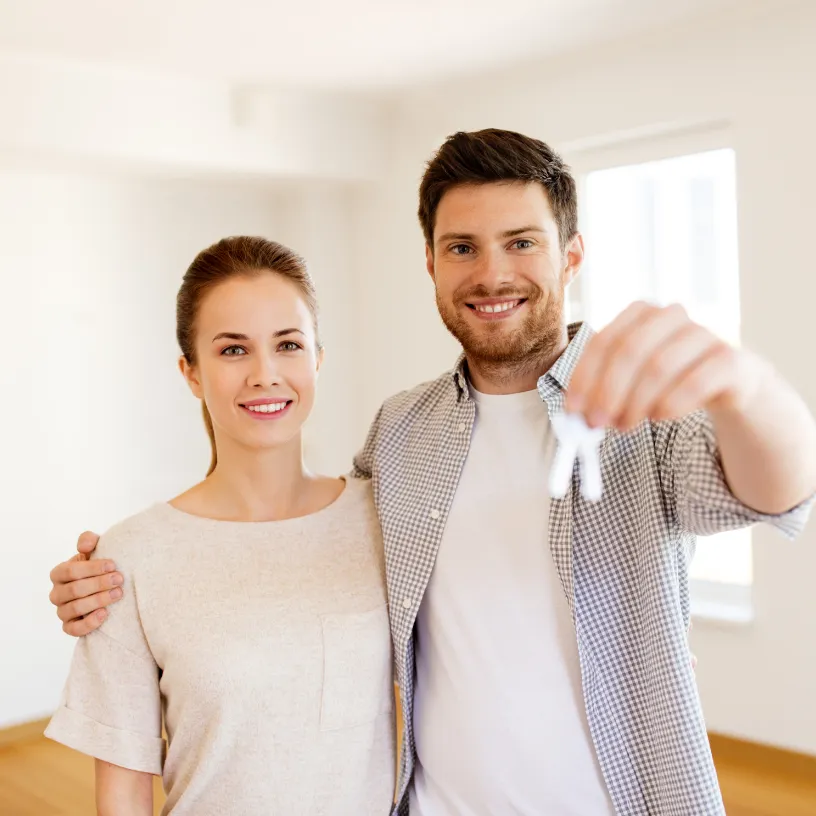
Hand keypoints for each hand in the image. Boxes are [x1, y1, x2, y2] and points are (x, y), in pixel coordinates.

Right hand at [49, 531, 123, 635]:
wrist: (107, 586)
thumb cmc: (99, 566)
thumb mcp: (95, 549)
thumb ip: (88, 541)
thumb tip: (85, 546)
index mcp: (59, 573)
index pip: (70, 571)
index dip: (92, 568)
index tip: (113, 565)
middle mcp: (57, 593)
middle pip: (74, 590)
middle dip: (99, 583)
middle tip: (120, 579)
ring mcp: (62, 611)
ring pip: (75, 608)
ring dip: (99, 600)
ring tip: (118, 593)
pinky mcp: (69, 627)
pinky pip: (73, 630)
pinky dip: (89, 623)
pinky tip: (105, 614)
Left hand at [566, 302, 761, 430]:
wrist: (727, 380)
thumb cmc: (668, 377)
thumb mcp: (632, 377)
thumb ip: (603, 388)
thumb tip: (576, 414)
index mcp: (640, 313)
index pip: (603, 341)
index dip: (585, 376)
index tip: (573, 409)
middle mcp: (671, 315)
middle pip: (629, 351)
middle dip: (608, 392)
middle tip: (597, 422)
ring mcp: (703, 333)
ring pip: (659, 367)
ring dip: (636, 403)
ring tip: (625, 426)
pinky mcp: (728, 359)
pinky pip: (694, 383)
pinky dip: (670, 404)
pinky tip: (658, 417)